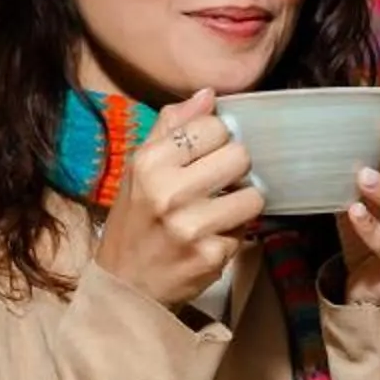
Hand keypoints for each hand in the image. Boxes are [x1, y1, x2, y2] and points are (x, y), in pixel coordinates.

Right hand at [97, 88, 265, 308]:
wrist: (126, 285)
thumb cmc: (135, 220)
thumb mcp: (139, 169)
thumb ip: (172, 127)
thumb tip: (208, 94)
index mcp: (150, 163)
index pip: (213, 126)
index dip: (218, 137)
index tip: (208, 152)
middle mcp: (170, 193)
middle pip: (240, 155)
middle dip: (236, 167)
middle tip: (221, 180)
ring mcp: (193, 226)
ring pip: (253, 193)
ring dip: (243, 199)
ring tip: (221, 207)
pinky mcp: (213, 255)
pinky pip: (248, 228)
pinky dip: (236, 230)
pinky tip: (214, 234)